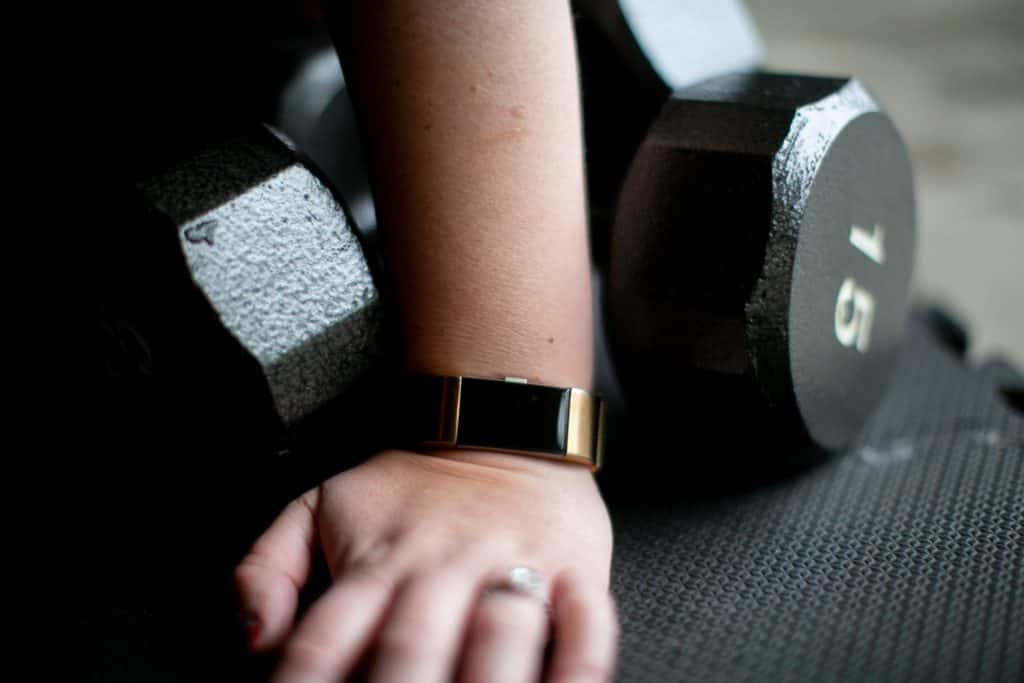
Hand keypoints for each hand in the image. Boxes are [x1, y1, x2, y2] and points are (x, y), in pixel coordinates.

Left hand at [235, 448, 617, 681]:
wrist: (500, 419)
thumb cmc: (413, 481)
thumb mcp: (317, 505)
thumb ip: (265, 567)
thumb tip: (256, 641)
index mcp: (373, 562)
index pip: (324, 644)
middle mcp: (438, 569)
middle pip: (408, 652)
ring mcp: (510, 567)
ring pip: (494, 640)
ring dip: (482, 682)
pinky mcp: (572, 569)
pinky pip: (585, 627)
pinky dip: (578, 666)